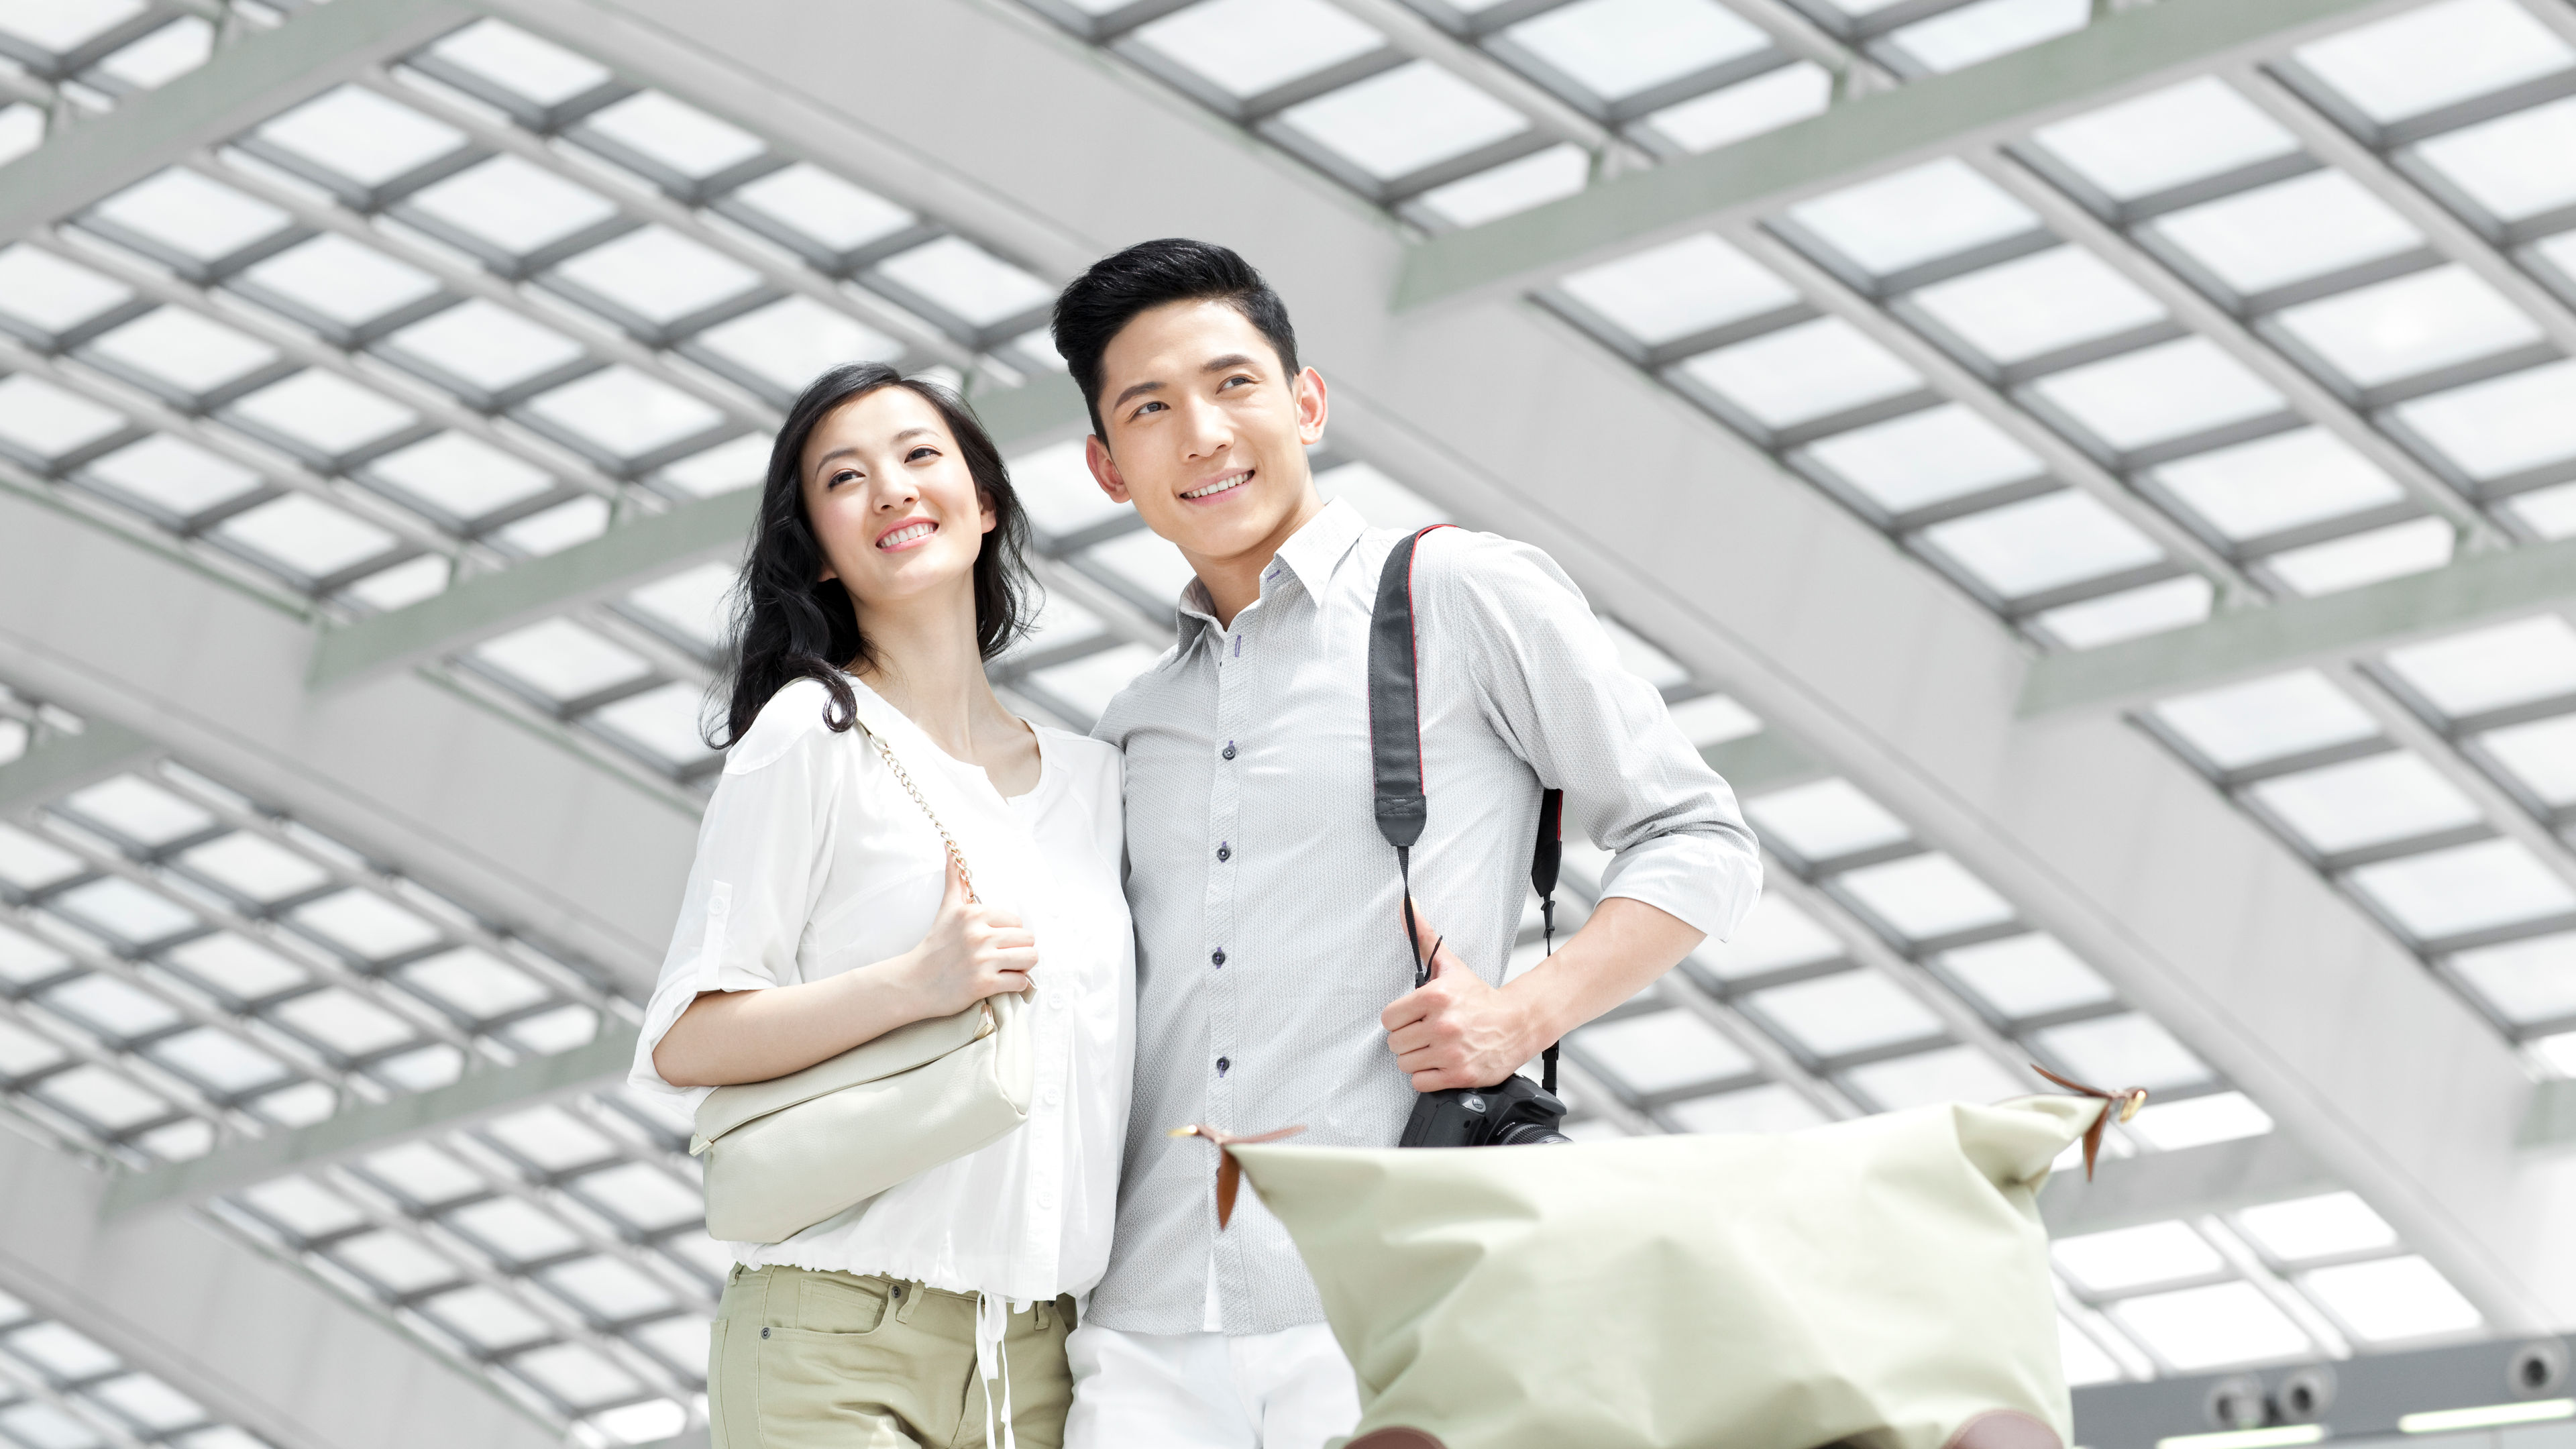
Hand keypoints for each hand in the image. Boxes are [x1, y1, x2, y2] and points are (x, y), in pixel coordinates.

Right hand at [899, 856, 1036, 1016]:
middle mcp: (979, 934)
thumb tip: (950, 845)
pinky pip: (1021, 982)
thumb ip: (955, 879)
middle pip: (1028, 940)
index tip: (993, 941)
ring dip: (1022, 967)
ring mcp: (982, 960)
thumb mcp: (947, 908)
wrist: (914, 982)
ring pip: (1030, 959)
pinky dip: (1015, 984)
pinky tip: (999, 982)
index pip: (1017, 922)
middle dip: (1018, 950)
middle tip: (1001, 957)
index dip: (1009, 934)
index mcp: (974, 914)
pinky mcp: (984, 984)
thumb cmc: (935, 945)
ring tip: (1005, 968)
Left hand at [1379, 900, 1538, 1092]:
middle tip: (1425, 1033)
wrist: (1519, 1022)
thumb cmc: (1481, 997)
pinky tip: (1441, 1063)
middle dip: (1408, 1039)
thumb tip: (1405, 904)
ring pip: (1405, 1064)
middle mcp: (1441, 1025)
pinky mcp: (1460, 1074)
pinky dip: (1427, 1077)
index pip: (1388, 1018)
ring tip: (1434, 1048)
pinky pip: (1421, 1083)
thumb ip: (1425, 937)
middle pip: (1395, 1043)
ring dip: (1417, 1059)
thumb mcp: (1450, 965)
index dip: (1399, 1019)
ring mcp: (1450, 1052)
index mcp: (1434, 996)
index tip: (1413, 1018)